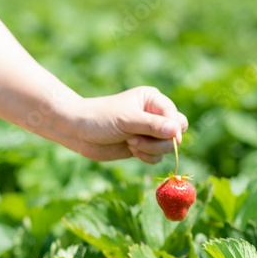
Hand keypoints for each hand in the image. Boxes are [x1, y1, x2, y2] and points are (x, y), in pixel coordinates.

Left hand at [57, 86, 188, 163]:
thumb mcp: (127, 120)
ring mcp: (148, 132)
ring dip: (150, 149)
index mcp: (153, 100)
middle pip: (177, 132)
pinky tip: (131, 150)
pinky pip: (156, 157)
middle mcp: (154, 115)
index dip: (174, 129)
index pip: (176, 116)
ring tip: (130, 143)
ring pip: (167, 147)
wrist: (79, 131)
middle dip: (162, 141)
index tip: (169, 138)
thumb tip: (176, 131)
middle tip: (139, 140)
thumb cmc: (101, 118)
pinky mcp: (142, 147)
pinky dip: (147, 157)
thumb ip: (152, 125)